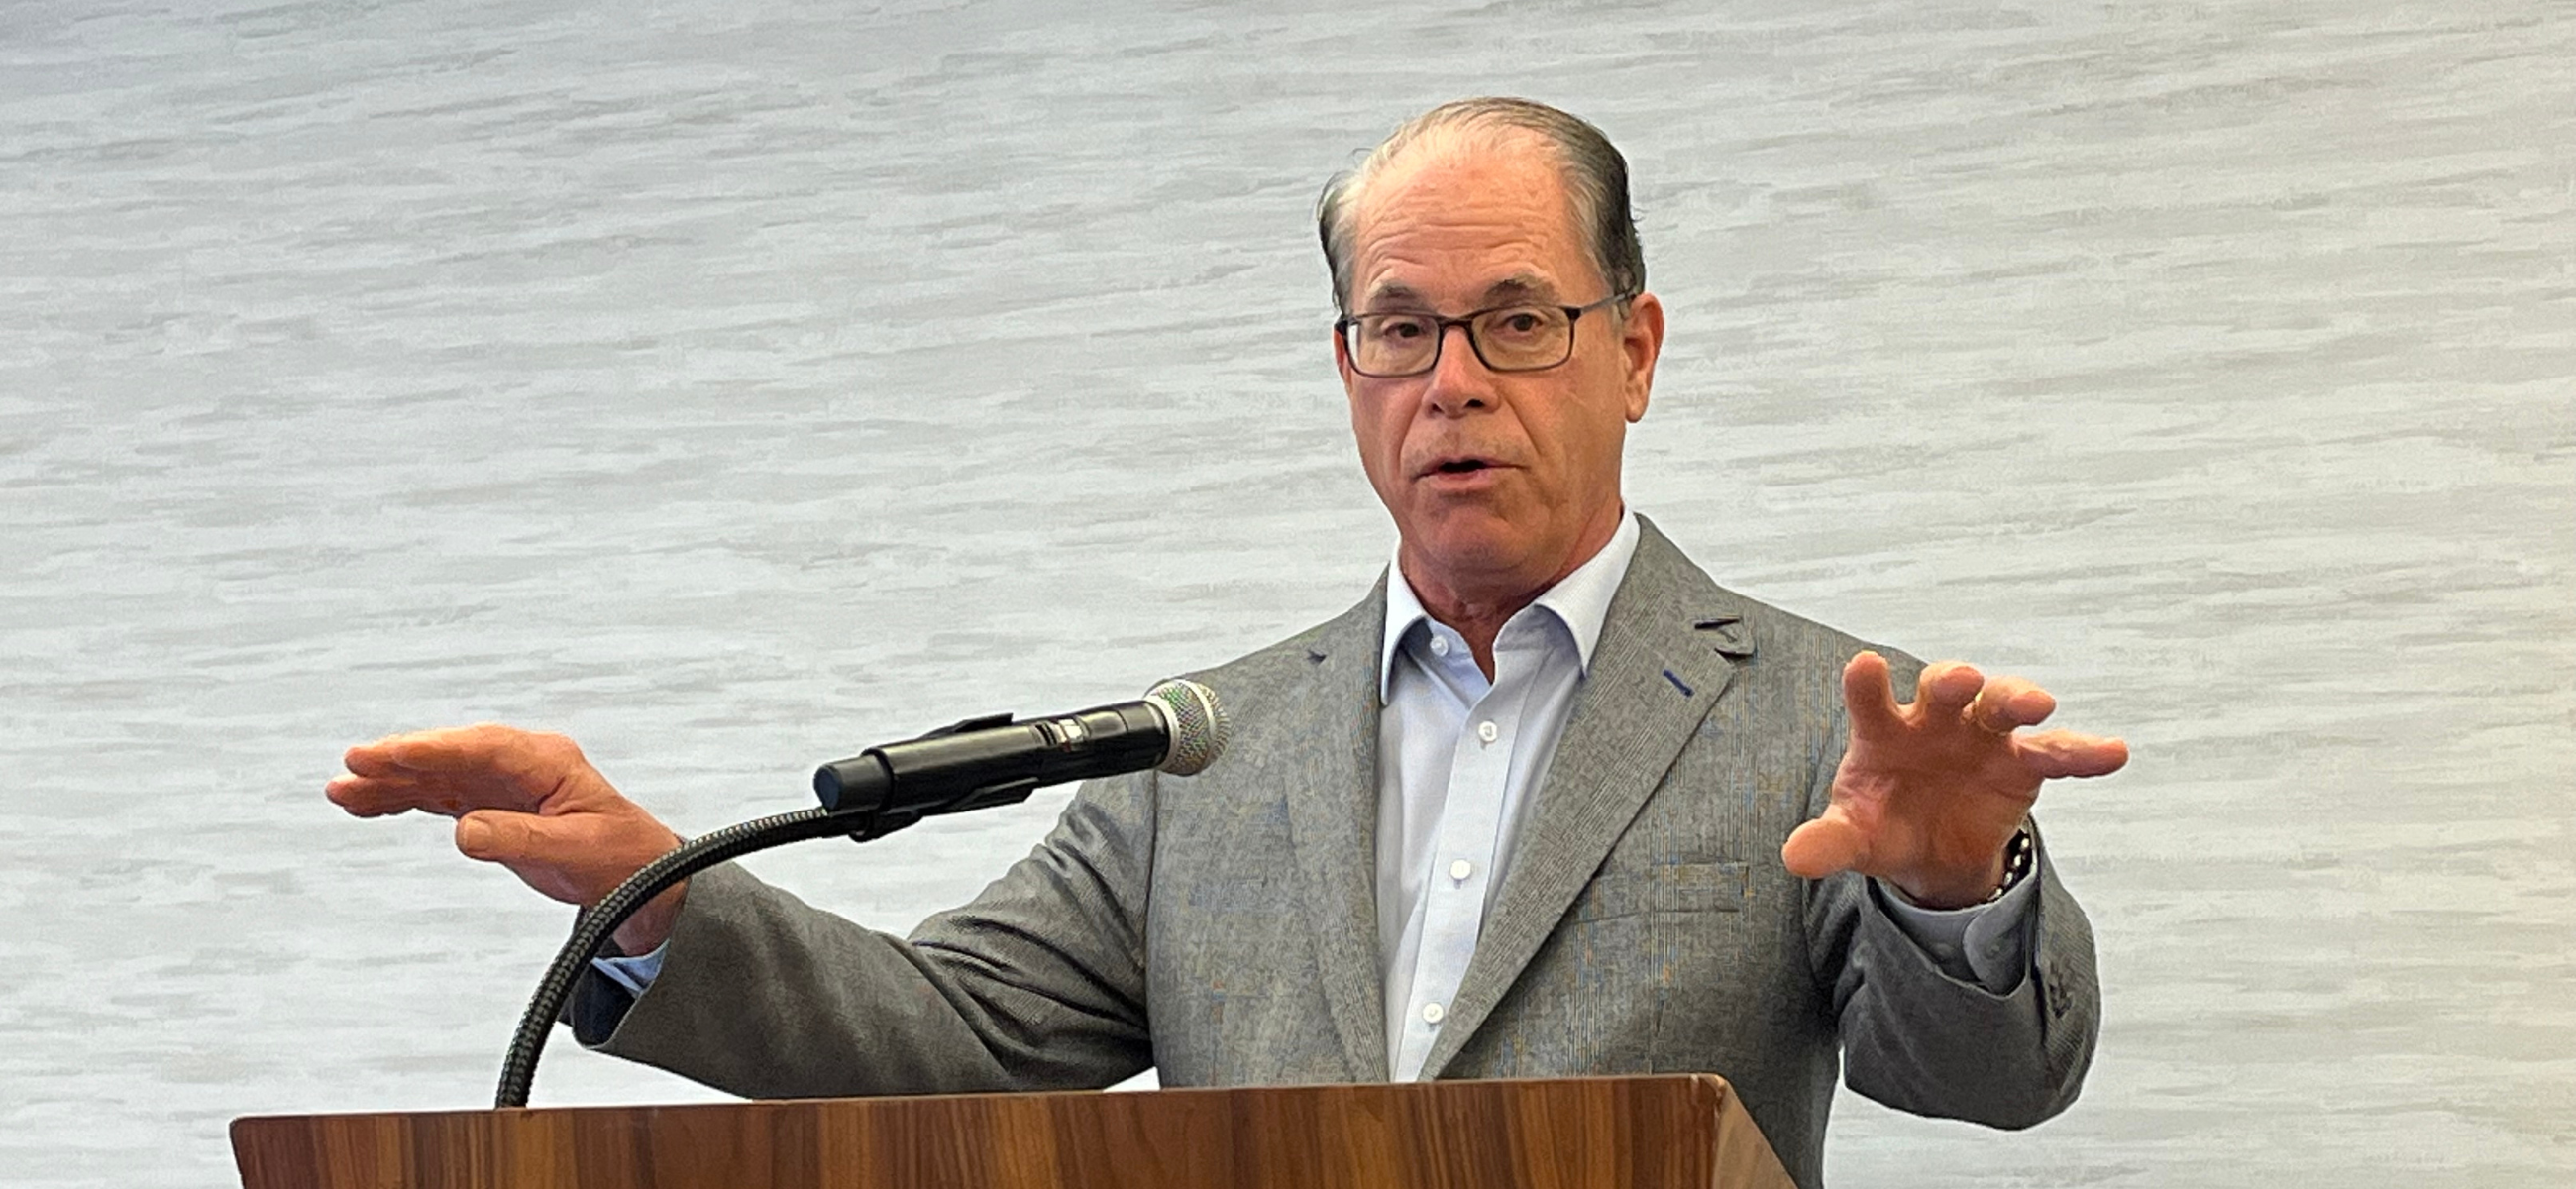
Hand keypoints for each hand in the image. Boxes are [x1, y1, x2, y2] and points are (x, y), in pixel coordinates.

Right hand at [326, 725, 687, 953]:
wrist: (641, 878)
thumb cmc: (622, 858)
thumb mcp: (577, 852)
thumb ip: (521, 841)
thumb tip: (467, 830)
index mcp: (549, 761)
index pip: (482, 747)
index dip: (434, 748)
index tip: (391, 753)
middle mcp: (522, 765)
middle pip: (451, 755)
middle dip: (400, 759)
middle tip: (353, 765)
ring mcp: (503, 784)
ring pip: (437, 775)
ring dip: (391, 782)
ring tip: (342, 791)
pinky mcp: (491, 806)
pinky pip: (438, 796)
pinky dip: (404, 800)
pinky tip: (367, 805)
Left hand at [1781, 652, 2128, 907]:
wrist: (1931, 849)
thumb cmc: (1884, 823)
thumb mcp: (1855, 838)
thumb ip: (1829, 842)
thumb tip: (1795, 858)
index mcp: (1883, 730)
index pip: (1871, 698)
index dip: (1868, 683)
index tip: (1866, 667)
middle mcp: (1935, 720)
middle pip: (1944, 690)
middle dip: (1952, 681)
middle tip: (1960, 679)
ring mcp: (1982, 736)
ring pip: (2001, 706)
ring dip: (2017, 699)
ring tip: (2037, 704)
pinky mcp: (2023, 762)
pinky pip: (2056, 753)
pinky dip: (2083, 751)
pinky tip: (2113, 752)